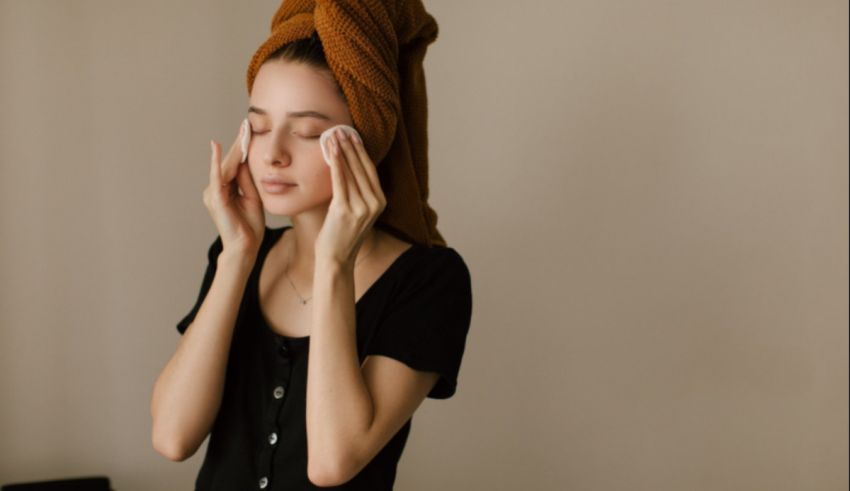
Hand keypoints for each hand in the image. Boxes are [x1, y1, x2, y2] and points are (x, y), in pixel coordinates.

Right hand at [202, 120, 264, 258]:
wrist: (246, 246)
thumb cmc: (250, 225)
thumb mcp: (253, 197)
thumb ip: (247, 180)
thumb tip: (245, 160)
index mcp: (225, 189)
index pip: (234, 165)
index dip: (242, 148)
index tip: (249, 130)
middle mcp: (215, 189)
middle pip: (229, 162)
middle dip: (239, 143)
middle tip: (246, 124)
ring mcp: (213, 193)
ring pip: (226, 166)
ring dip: (235, 148)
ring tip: (243, 130)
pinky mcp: (215, 198)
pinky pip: (216, 176)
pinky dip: (216, 162)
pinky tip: (216, 147)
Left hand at [315, 127, 386, 265]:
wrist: (336, 259)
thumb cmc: (341, 235)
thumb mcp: (355, 211)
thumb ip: (355, 192)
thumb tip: (345, 167)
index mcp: (380, 202)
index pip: (370, 170)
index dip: (361, 151)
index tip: (353, 135)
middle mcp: (375, 203)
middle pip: (362, 167)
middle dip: (351, 146)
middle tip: (342, 129)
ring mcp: (362, 207)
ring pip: (351, 171)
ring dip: (342, 150)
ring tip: (334, 134)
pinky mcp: (346, 210)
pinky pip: (340, 181)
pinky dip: (335, 163)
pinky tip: (331, 150)